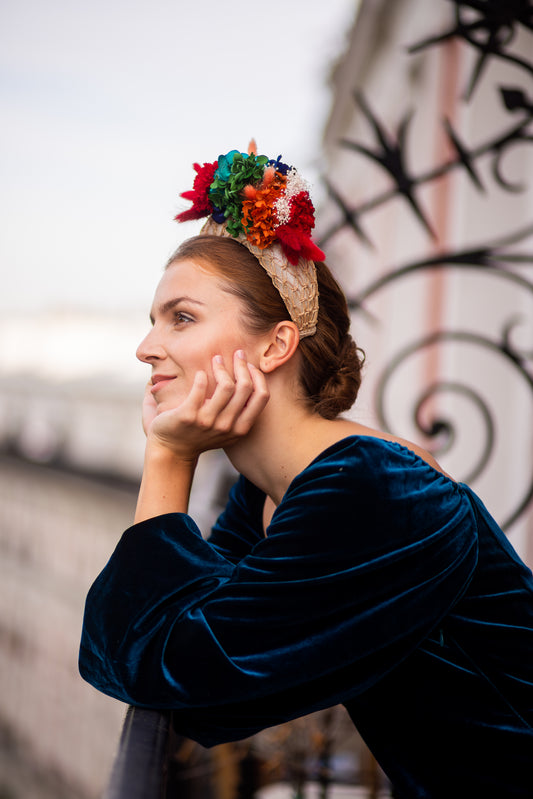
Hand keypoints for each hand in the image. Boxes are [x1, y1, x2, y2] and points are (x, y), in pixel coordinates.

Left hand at [144, 350, 268, 460]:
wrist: (171, 450)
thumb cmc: (200, 435)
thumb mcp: (227, 429)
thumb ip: (239, 411)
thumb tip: (249, 378)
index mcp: (240, 428)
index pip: (261, 397)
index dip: (258, 377)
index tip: (249, 366)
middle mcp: (227, 426)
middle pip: (245, 387)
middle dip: (242, 366)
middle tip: (236, 354)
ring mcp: (207, 422)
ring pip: (226, 386)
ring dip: (222, 368)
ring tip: (216, 360)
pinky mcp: (188, 416)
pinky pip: (200, 389)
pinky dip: (201, 377)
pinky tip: (200, 374)